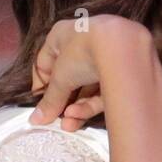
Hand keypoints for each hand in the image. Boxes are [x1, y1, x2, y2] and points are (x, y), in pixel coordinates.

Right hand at [27, 15, 141, 129]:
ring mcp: (104, 58)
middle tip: (56, 120)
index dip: (42, 85)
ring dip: (76, 107)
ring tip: (68, 125)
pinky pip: (102, 91)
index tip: (39, 106)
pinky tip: (79, 117)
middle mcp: (84, 45)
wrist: (125, 47)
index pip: (46, 62)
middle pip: (69, 79)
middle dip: (62, 102)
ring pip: (87, 88)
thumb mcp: (61, 77)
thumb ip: (50, 99)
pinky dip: (91, 105)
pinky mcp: (121, 73)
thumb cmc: (82, 53)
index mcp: (63, 36)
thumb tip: (36, 120)